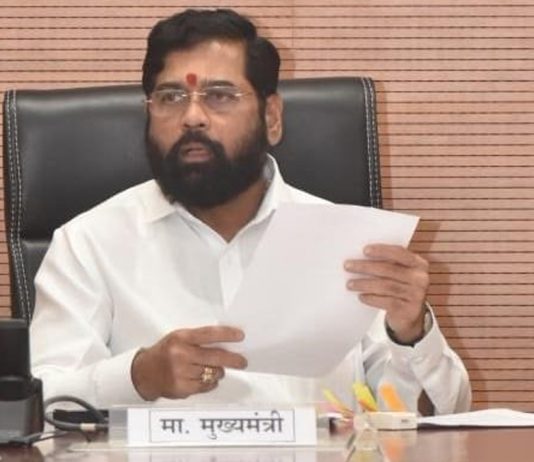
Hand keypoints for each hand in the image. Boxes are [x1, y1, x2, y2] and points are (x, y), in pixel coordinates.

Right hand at [131, 325, 246, 400]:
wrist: (143, 373)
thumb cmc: (165, 352)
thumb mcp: (178, 338)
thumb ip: (198, 339)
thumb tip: (226, 342)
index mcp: (181, 338)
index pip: (209, 334)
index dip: (227, 335)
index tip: (240, 336)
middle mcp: (180, 354)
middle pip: (215, 356)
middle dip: (233, 359)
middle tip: (242, 361)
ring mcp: (181, 372)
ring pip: (212, 372)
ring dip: (218, 371)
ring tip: (217, 369)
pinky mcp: (181, 388)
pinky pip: (205, 386)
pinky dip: (210, 382)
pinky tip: (207, 378)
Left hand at [344, 244, 429, 343]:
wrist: (410, 315)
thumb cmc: (400, 287)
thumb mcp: (400, 273)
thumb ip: (388, 263)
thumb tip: (360, 256)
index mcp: (419, 263)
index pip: (400, 253)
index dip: (382, 250)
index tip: (364, 250)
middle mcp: (420, 278)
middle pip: (388, 269)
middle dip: (365, 267)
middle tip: (348, 266)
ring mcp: (416, 295)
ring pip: (385, 286)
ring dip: (364, 284)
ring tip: (350, 284)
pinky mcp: (408, 310)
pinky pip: (386, 302)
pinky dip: (371, 298)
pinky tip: (361, 296)